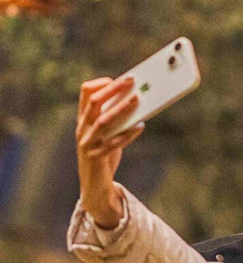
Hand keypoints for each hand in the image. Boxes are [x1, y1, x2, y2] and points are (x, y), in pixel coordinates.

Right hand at [76, 77, 143, 228]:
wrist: (94, 183)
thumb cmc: (104, 152)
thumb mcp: (107, 132)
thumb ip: (116, 117)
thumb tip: (139, 99)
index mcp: (84, 119)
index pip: (86, 93)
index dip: (102, 84)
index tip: (120, 79)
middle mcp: (83, 128)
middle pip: (94, 103)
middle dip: (113, 89)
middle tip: (132, 80)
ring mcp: (87, 143)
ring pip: (103, 122)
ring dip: (121, 109)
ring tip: (137, 99)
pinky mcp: (96, 157)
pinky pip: (113, 144)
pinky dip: (127, 134)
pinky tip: (140, 127)